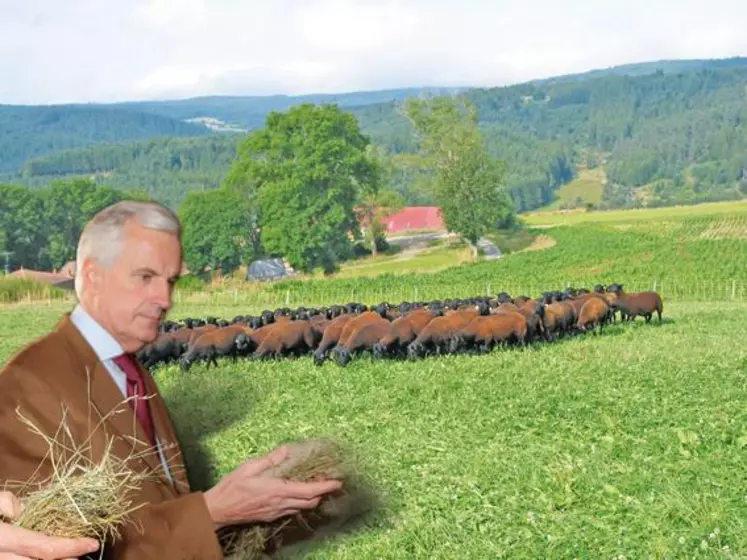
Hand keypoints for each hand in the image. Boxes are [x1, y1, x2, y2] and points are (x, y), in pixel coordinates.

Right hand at [0, 491, 99, 559]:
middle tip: (84, 550)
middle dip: (68, 559)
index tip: (93, 543)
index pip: (46, 547)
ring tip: (70, 553)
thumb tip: (26, 508)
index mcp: (5, 538)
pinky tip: (47, 554)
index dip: (72, 547)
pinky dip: (37, 559)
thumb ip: (8, 502)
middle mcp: (3, 556)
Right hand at [203, 445, 342, 529]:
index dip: (325, 487)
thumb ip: (270, 459)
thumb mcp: (249, 467)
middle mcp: (280, 504)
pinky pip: (292, 510)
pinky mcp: (271, 517)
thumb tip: (286, 450)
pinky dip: (301, 502)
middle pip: (310, 502)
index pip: (308, 490)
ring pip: (303, 507)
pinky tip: (298, 493)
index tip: (338, 482)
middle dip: (323, 492)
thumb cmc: (232, 488)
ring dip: (313, 498)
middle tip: (330, 481)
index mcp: (277, 490)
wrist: (218, 511)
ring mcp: (277, 512)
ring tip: (317, 485)